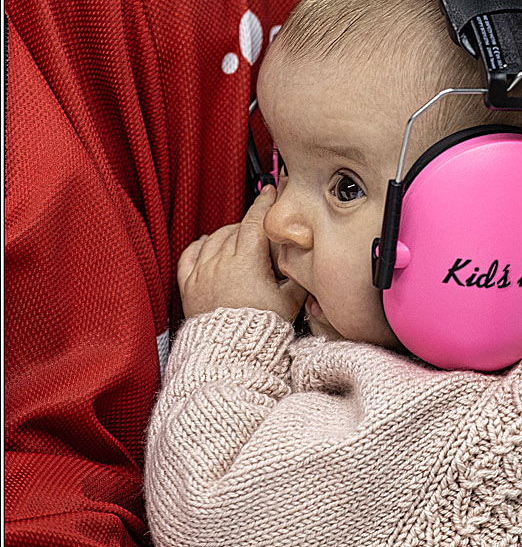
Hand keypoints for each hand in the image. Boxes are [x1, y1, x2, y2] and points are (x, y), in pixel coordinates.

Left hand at [178, 186, 306, 321]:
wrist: (230, 354)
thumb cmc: (259, 330)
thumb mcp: (290, 302)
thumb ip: (298, 278)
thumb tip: (308, 264)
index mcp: (246, 261)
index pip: (255, 221)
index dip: (264, 203)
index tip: (270, 192)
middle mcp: (221, 262)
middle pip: (235, 228)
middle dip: (250, 220)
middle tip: (262, 221)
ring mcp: (202, 273)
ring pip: (214, 239)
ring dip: (228, 233)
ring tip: (240, 236)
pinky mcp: (188, 286)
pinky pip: (190, 255)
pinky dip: (200, 246)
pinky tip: (208, 244)